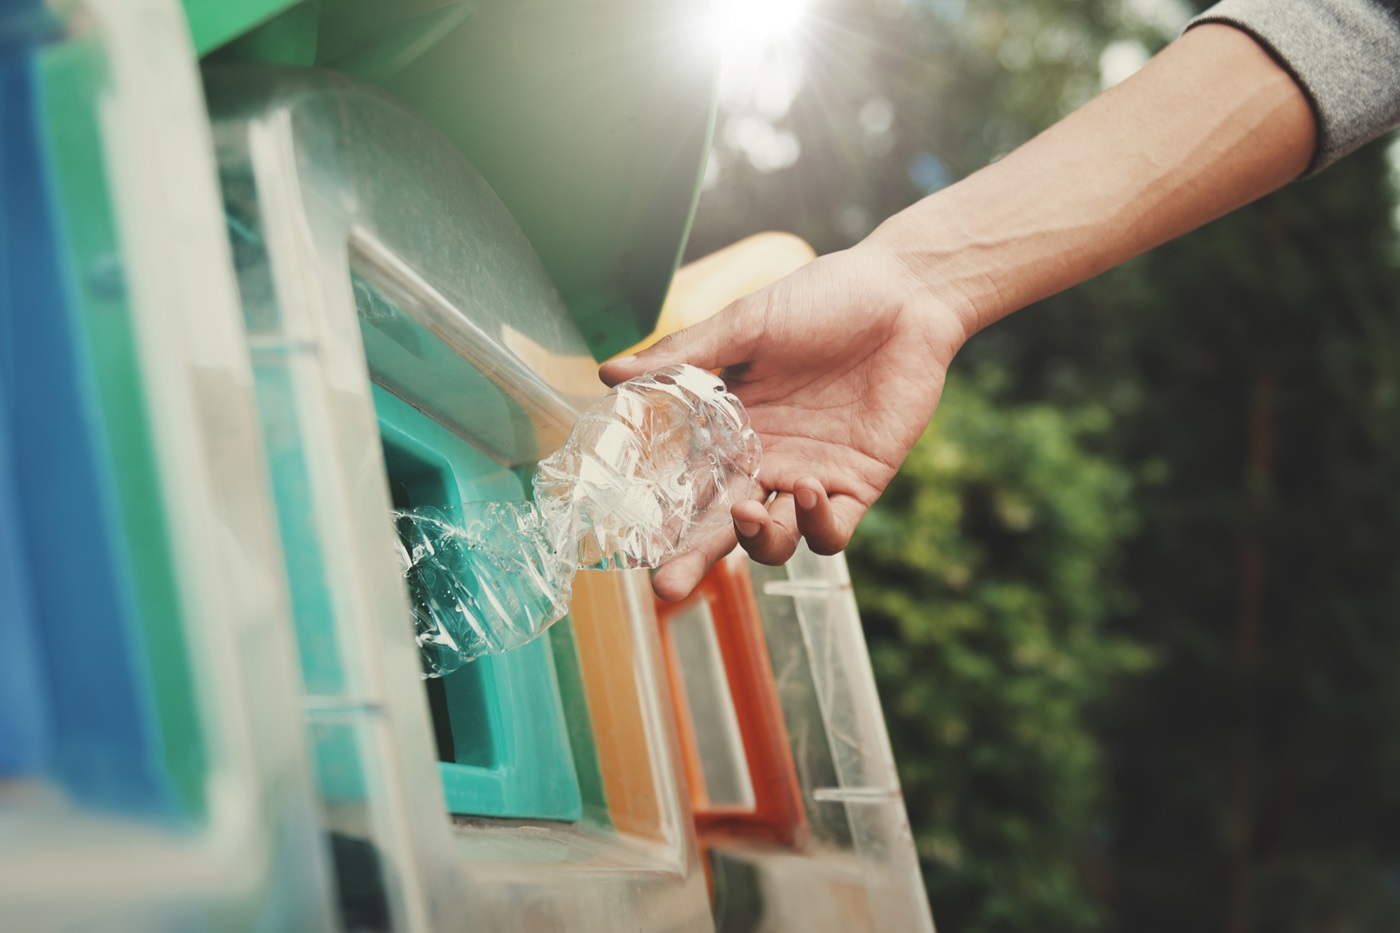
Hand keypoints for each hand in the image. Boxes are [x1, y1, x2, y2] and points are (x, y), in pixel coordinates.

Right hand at [599, 244, 968, 600]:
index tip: (628, 537)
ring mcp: (809, 478)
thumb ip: (684, 356)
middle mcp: (764, 461)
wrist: (904, 294)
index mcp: (729, 428)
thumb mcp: (745, 325)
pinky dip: (814, 523)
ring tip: (744, 511)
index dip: (658, 513)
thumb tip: (608, 375)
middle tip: (666, 586)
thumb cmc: (823, 299)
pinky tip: (805, 488)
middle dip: (691, 560)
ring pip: (772, 541)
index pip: (684, 482)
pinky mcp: (858, 485)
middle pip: (720, 528)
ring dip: (754, 540)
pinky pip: (831, 530)